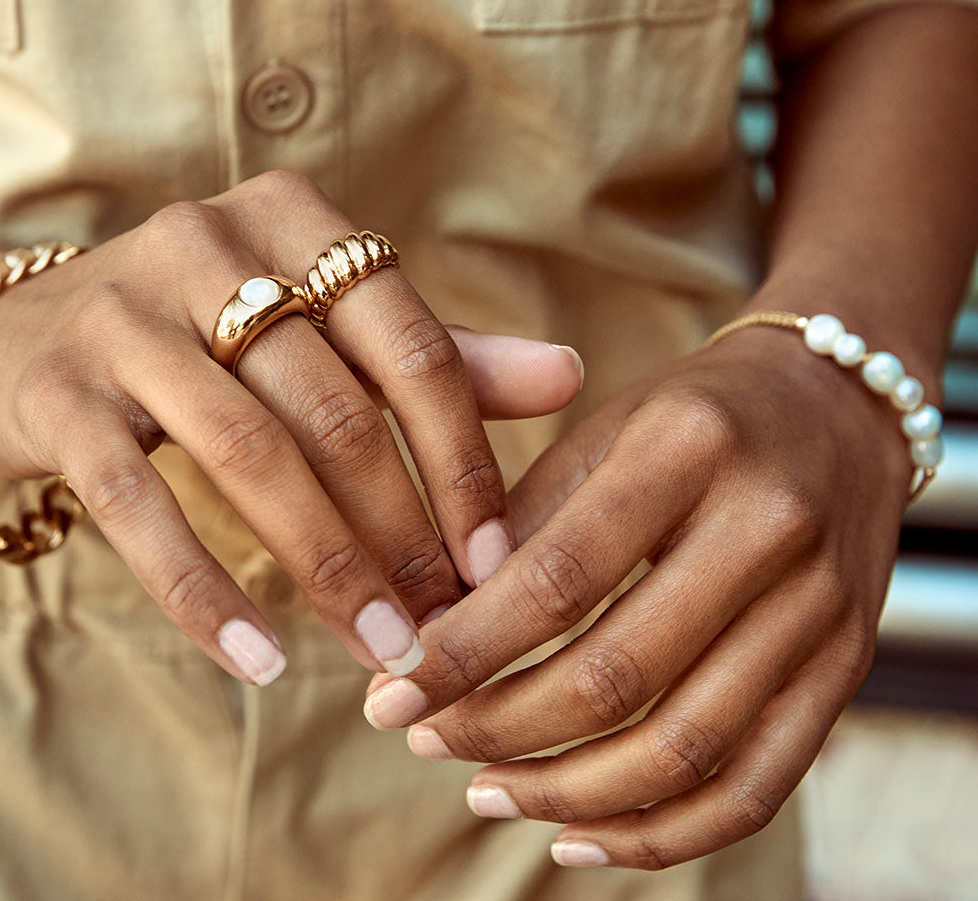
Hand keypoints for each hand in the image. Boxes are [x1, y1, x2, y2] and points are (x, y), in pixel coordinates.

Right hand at [0, 171, 583, 683]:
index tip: (496, 561)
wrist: (28, 331)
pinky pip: (136, 504)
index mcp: (297, 218)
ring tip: (377, 649)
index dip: (463, 461)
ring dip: (324, 566)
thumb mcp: (326, 323)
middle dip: (400, 532)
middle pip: (335, 408)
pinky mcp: (58, 391)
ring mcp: (124, 314)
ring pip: (249, 452)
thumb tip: (568, 374)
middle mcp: (209, 244)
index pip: (413, 345)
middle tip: (442, 627)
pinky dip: (203, 591)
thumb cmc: (213, 332)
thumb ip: (441, 352)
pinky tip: (260, 660)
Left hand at [361, 324, 914, 867]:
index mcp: (688, 447)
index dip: (465, 651)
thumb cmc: (696, 414)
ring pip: (684, 749)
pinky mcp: (845, 665)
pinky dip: (663, 834)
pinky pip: (757, 786)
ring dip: (567, 794)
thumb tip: (439, 631)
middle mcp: (765, 527)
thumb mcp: (605, 428)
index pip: (559, 578)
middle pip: (616, 676)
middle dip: (499, 728)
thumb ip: (525, 521)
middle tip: (424, 740)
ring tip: (486, 789)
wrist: (841, 402)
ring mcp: (819, 605)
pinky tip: (582, 836)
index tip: (391, 694)